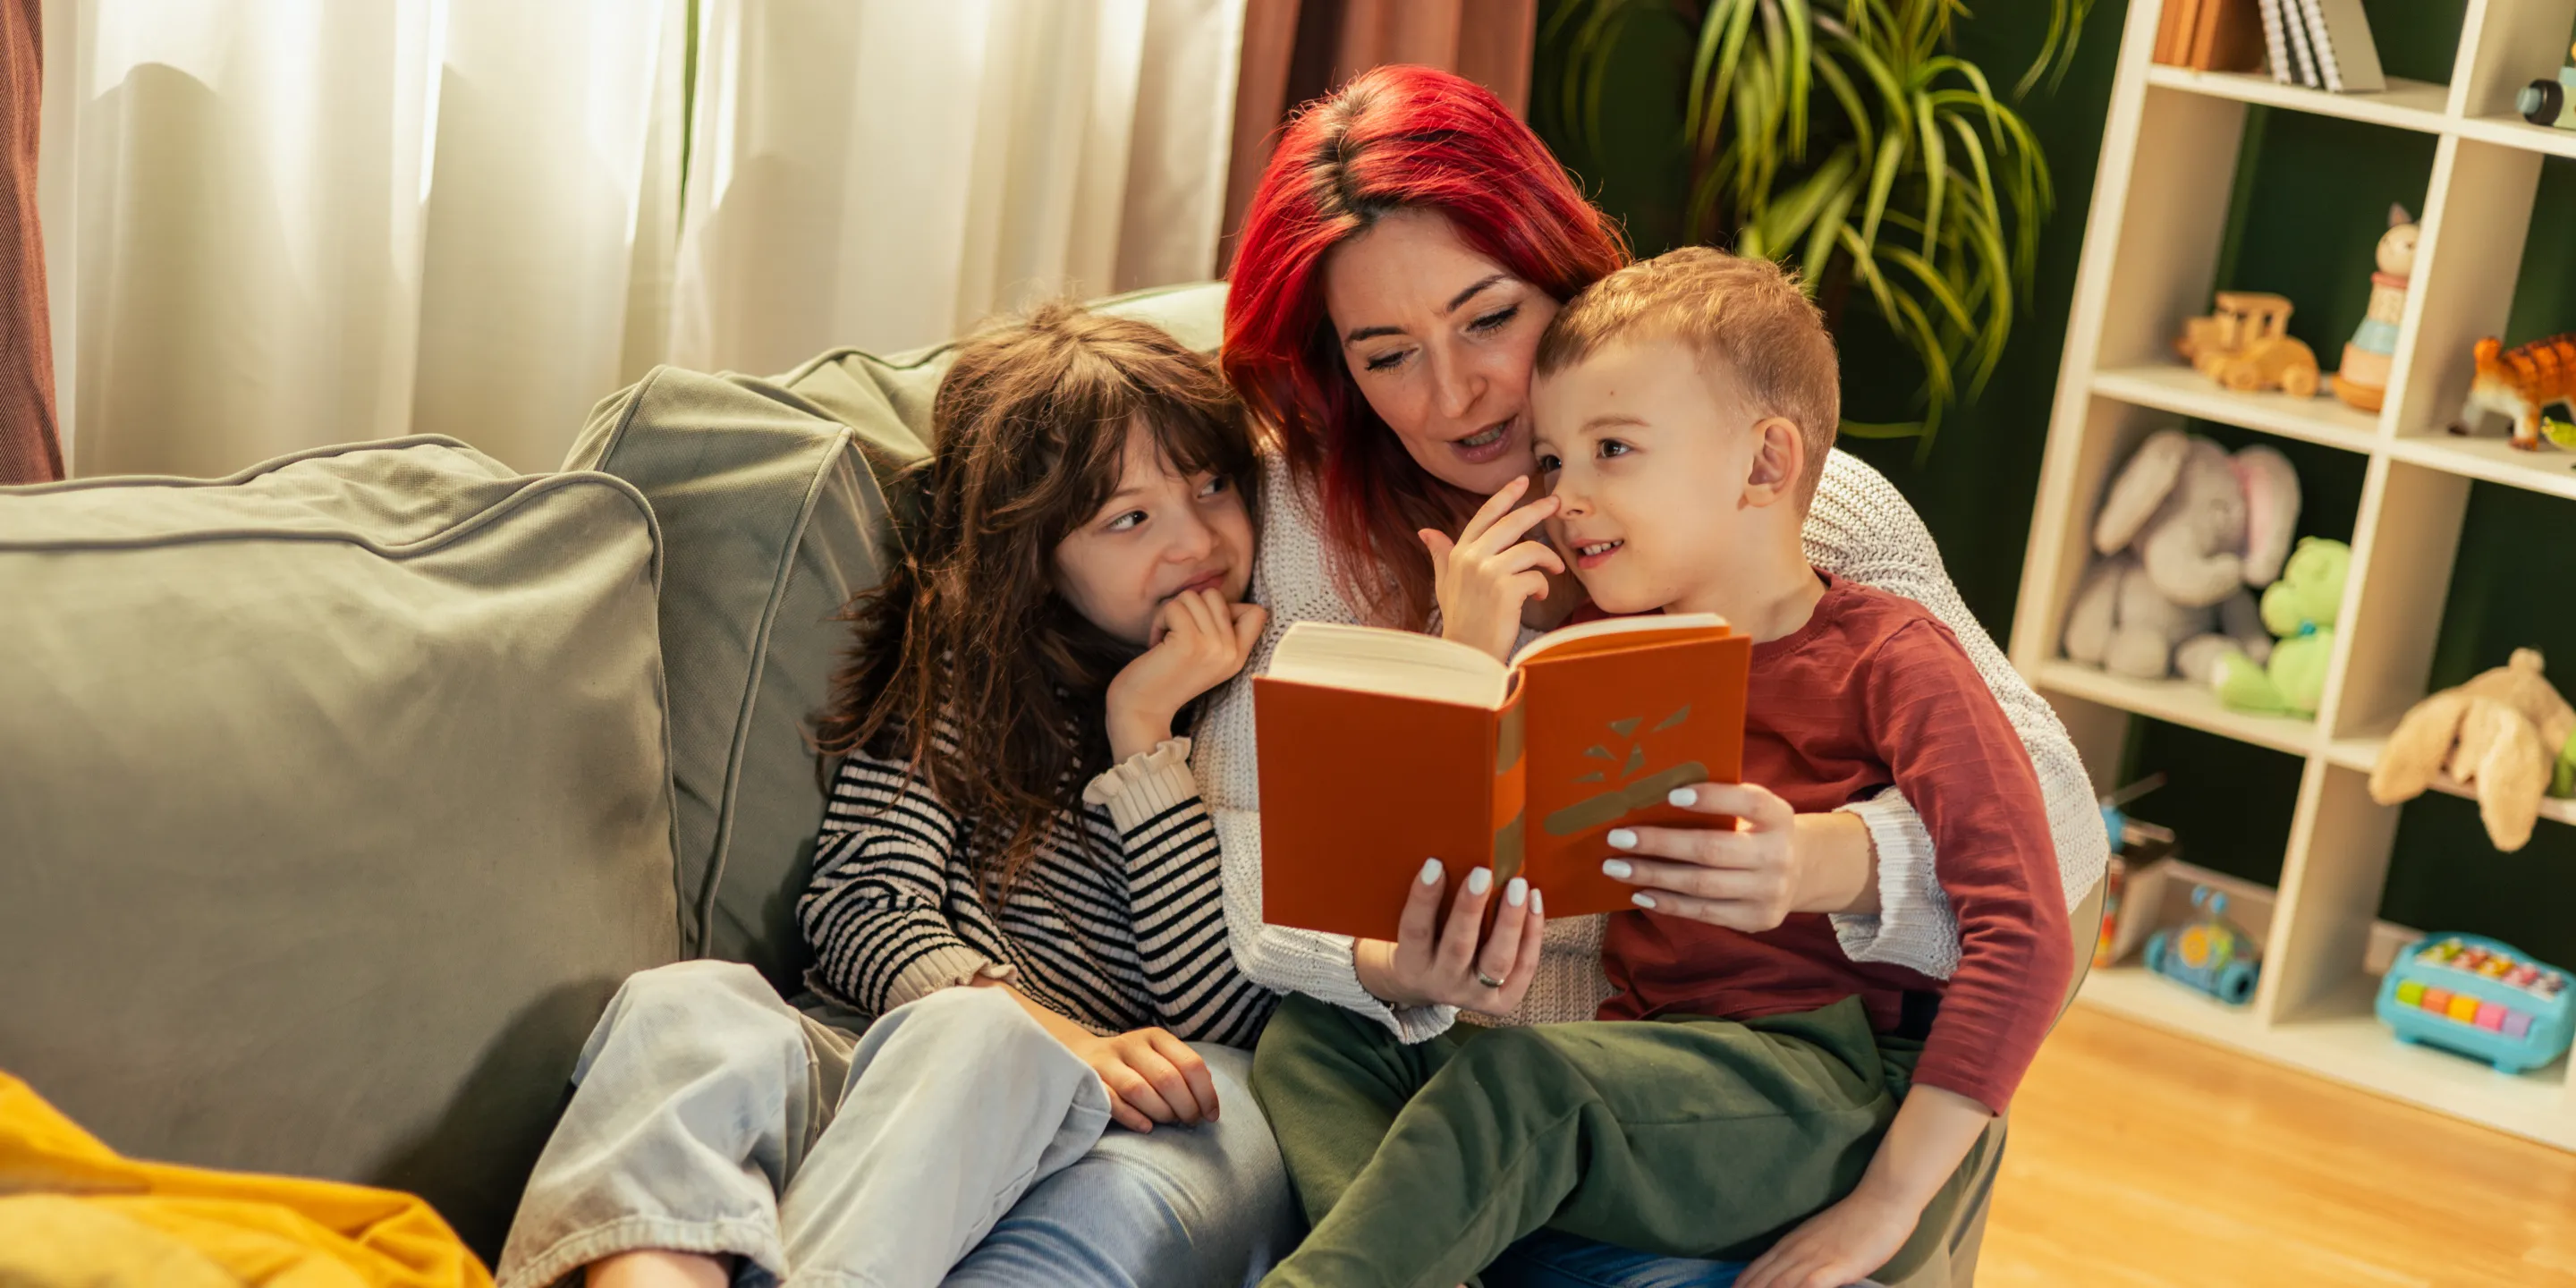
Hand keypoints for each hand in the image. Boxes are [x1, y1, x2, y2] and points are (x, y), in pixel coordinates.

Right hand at [1063, 1026, 1219, 1133]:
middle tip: (1189, 1122)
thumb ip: (1183, 1071)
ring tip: (1168, 1123)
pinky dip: (1133, 1117)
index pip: (1190, 1063)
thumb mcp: (1158, 1058)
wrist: (1079, 1056)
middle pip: (1167, 1078)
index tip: (1211, 1115)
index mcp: (1155, 1038)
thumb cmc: (1131, 1065)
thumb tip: (1209, 1092)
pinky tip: (1147, 1127)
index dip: (1206, 1093)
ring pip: (1139, 1090)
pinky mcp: (1088, 1080)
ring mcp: (1107, 1062)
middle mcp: (1131, 1045)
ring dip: (1160, 1112)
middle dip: (1185, 1106)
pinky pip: (1112, 1102)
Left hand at [1105, 590, 1266, 760]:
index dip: (1227, 607)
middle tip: (1176, 633)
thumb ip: (1220, 632)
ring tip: (1165, 638)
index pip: (1257, 612)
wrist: (1141, 710)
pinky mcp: (1189, 642)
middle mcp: (1231, 652)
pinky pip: (1174, 606)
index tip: (1203, 627)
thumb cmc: (1166, 677)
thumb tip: (1219, 598)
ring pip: (1192, 596)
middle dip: (1189, 607)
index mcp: (1239, 657)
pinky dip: (1159, 619)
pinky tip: (1156, 642)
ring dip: (1170, 612)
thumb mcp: (1206, 658)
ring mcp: (1213, 646)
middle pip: (1215, 595)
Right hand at [1352, 859, 1546, 1011]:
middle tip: (1483, 872)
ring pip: (1496, 961)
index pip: (1415, 931)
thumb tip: (1451, 851)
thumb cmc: (1424, 941)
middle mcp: (1442, 984)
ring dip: (1510, 922)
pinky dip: (1532, 935)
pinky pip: (1523, 968)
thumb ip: (1427, 902)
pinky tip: (1535, 902)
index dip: (1424, 898)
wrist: (1429, 987)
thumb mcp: (1412, 928)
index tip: (1434, 864)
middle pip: (1458, 946)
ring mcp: (1474, 996)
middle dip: (1471, 908)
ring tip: (1519, 887)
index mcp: (1411, 965)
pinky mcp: (1502, 1003)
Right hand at [1420, 476, 1563, 662]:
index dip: (1504, 496)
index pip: (1484, 516)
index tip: (1521, 482)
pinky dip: (1543, 586)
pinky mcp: (1506, 589)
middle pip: (1512, 523)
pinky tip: (1540, 596)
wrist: (1467, 653)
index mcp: (1459, 553)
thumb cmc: (1461, 619)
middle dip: (1537, 509)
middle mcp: (1472, 558)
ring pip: (1531, 549)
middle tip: (1556, 503)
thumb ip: (1441, 555)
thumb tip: (1426, 532)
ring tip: (1554, 570)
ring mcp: (1488, 572)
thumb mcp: (1446, 583)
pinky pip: (1536, 576)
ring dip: (1549, 560)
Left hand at [1599, 782, 1846, 929]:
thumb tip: (1652, 795)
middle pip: (1711, 849)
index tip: (1669, 794)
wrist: (1801, 871)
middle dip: (1659, 843)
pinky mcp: (1756, 919)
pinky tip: (1641, 893)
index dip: (1711, 798)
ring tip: (1616, 868)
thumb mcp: (1753, 810)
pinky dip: (1669, 903)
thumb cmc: (1756, 830)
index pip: (1747, 802)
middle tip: (1617, 837)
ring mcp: (1768, 891)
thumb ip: (1720, 802)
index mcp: (1778, 816)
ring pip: (1701, 885)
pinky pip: (1704, 912)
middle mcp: (1778, 854)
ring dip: (1653, 876)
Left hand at [1736, 1185, 1920, 1287]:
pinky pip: (1809, 1286)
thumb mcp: (1818, 1238)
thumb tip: (1786, 1273)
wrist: (1880, 1201)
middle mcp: (1794, 1252)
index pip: (1753, 1271)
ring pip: (1778, 1285)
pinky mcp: (1835, 1266)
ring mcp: (1813, 1259)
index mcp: (1788, 1245)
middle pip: (1760, 1282)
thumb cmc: (1854, 1222)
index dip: (1741, 1285)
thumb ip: (1801, 1255)